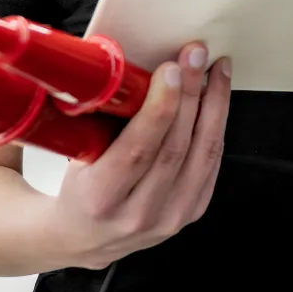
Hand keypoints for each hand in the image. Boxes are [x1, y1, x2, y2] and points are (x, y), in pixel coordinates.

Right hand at [47, 42, 230, 270]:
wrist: (83, 236)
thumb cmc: (77, 186)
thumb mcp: (75, 155)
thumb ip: (99, 118)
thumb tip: (127, 65)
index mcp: (99, 199)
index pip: (137, 151)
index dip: (160, 107)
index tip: (171, 70)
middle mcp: (138, 214)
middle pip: (175, 146)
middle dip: (190, 93)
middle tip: (196, 55)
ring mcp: (169, 218)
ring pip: (202, 152)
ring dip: (214, 103)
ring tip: (216, 69)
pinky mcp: (191, 212)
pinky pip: (212, 162)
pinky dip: (217, 125)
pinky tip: (218, 97)